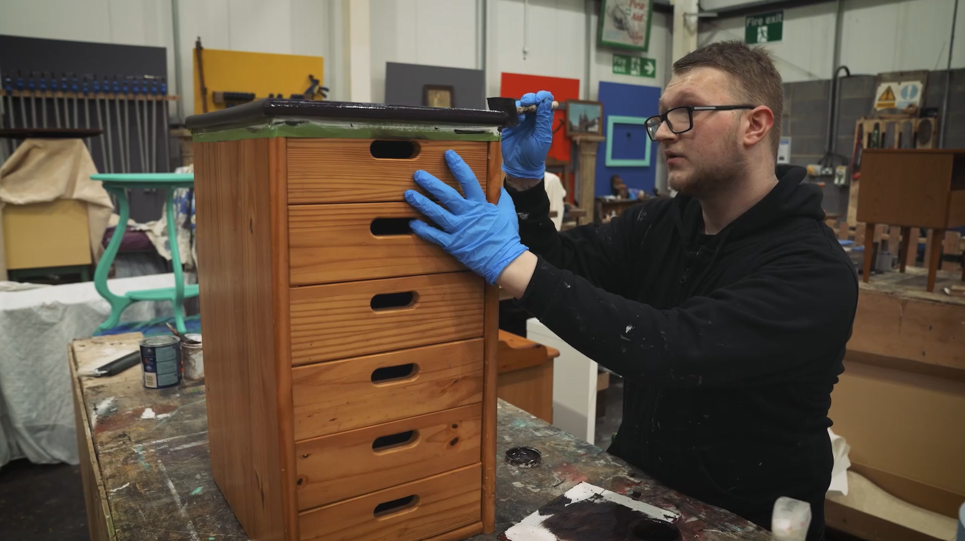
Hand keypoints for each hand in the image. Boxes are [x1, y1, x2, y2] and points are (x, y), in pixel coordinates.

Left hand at [405, 150, 527, 284]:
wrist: (504, 260)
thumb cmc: (506, 236)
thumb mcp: (508, 212)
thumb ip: (501, 198)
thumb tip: (499, 186)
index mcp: (480, 205)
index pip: (468, 181)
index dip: (458, 166)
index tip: (448, 154)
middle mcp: (467, 214)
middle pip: (446, 195)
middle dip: (431, 184)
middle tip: (417, 175)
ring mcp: (458, 229)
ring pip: (436, 213)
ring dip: (421, 203)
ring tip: (409, 195)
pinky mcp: (453, 244)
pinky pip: (434, 236)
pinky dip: (423, 229)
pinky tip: (413, 223)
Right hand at [501, 90, 554, 179]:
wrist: (520, 166)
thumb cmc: (535, 153)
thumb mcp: (542, 136)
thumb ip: (544, 119)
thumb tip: (546, 102)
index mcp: (544, 119)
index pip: (546, 101)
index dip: (543, 97)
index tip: (539, 99)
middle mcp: (533, 117)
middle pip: (533, 99)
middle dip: (531, 98)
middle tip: (528, 103)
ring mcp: (521, 119)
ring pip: (521, 104)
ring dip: (521, 104)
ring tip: (521, 114)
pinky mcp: (510, 124)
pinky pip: (510, 113)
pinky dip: (512, 112)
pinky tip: (515, 120)